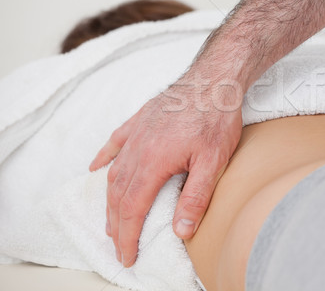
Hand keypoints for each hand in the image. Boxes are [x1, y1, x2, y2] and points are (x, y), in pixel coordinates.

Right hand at [89, 79, 242, 266]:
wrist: (214, 79)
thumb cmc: (217, 118)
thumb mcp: (213, 162)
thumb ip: (195, 197)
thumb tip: (181, 231)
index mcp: (154, 162)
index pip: (133, 208)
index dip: (127, 235)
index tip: (127, 256)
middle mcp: (138, 148)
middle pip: (119, 194)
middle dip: (116, 224)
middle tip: (117, 245)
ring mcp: (137, 133)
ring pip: (115, 172)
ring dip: (110, 199)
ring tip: (110, 220)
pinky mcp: (140, 120)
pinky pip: (115, 142)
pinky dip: (104, 159)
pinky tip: (97, 169)